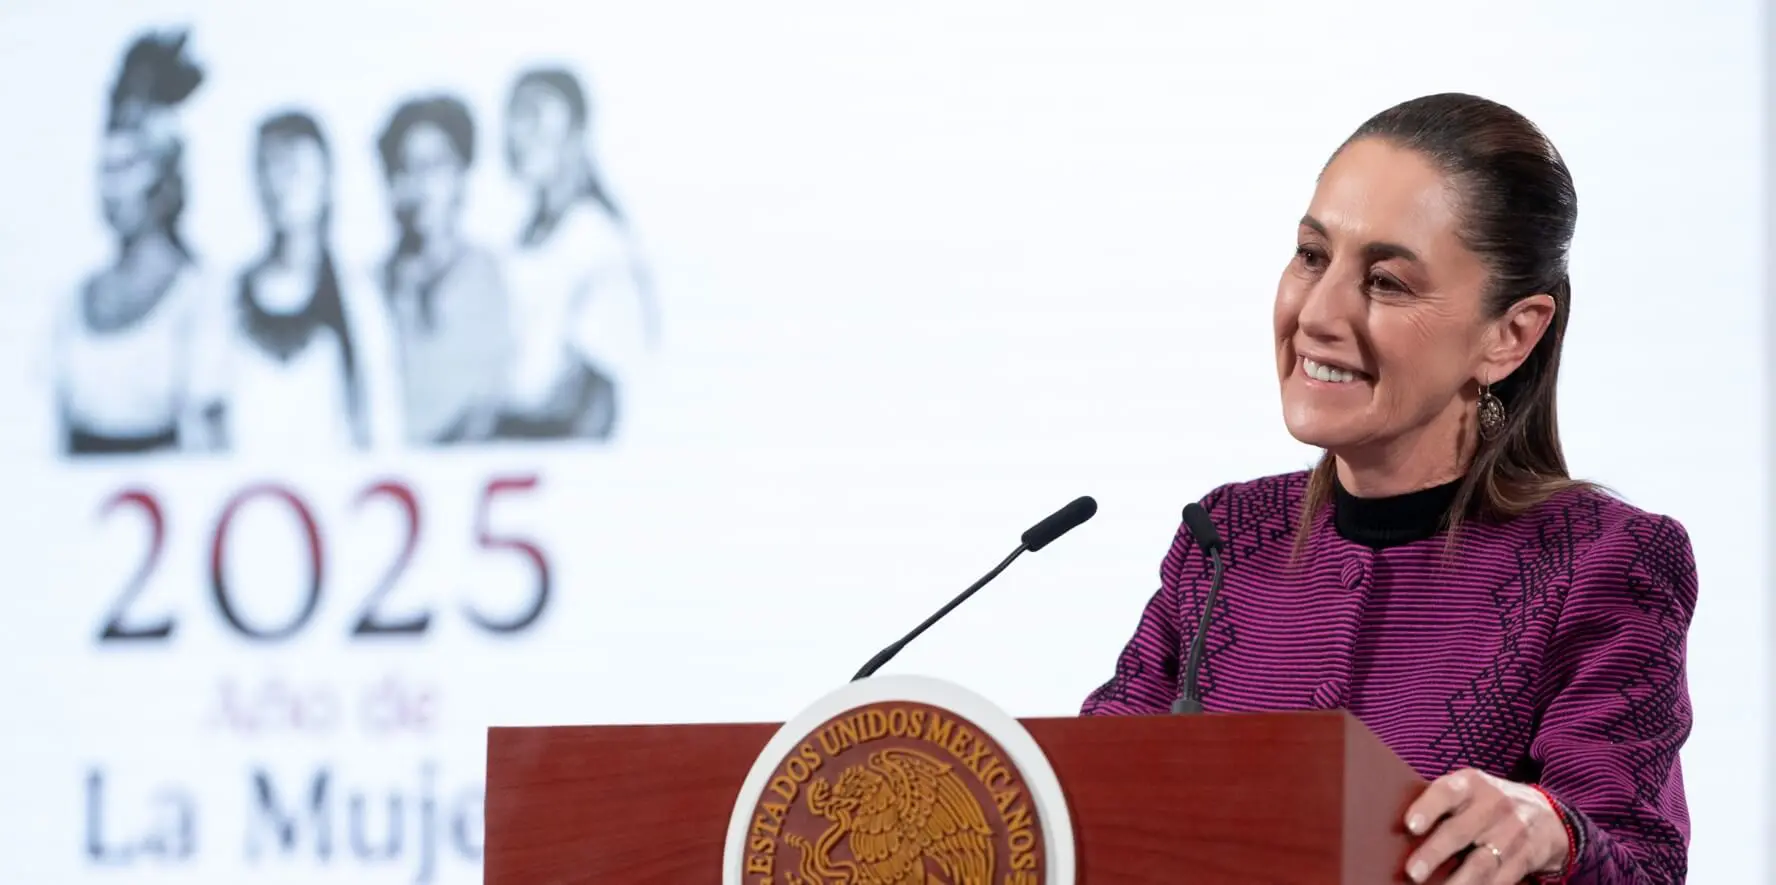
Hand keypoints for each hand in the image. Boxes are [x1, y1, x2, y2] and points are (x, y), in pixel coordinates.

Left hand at [1403, 768, 1568, 883]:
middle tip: (1412, 873)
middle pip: (1460, 832)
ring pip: (1481, 862)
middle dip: (1434, 854)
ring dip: (1457, 882)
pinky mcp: (1526, 857)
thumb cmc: (1486, 804)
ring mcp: (1513, 832)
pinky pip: (1500, 879)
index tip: (1410, 826)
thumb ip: (1440, 805)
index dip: (1428, 808)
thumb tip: (1399, 832)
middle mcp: (1494, 805)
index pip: (1446, 792)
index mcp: (1472, 784)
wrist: (1545, 814)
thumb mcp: (1469, 791)